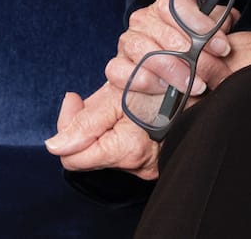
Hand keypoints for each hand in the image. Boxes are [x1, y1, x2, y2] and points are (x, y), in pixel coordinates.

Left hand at [44, 83, 160, 177]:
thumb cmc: (161, 83)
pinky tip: (126, 114)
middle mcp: (140, 167)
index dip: (67, 127)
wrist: (198, 82)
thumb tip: (53, 146)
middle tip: (89, 99)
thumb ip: (83, 123)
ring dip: (101, 129)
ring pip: (104, 152)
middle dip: (84, 127)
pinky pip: (122, 152)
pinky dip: (117, 133)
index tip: (73, 99)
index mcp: (128, 151)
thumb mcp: (117, 94)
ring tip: (115, 103)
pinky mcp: (155, 162)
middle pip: (88, 156)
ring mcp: (149, 167)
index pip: (73, 160)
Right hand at [103, 0, 237, 98]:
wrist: (165, 76)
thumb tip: (230, 18)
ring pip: (145, 51)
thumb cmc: (188, 50)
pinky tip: (162, 88)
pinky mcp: (116, 66)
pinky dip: (143, 80)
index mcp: (164, 5)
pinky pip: (121, 70)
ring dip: (173, 71)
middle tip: (213, 75)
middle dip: (194, 58)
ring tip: (194, 86)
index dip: (201, 26)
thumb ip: (218, 22)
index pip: (177, 6)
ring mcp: (127, 42)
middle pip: (166, 34)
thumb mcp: (206, 33)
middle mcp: (143, 19)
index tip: (222, 47)